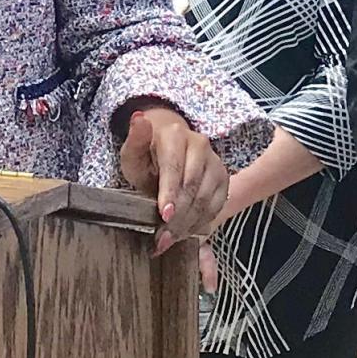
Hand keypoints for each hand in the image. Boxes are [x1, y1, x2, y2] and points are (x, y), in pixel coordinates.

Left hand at [117, 105, 228, 258]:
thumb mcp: (133, 153)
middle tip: (162, 238)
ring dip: (187, 224)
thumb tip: (138, 118)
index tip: (164, 214)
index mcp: (176, 135)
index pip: (174, 167)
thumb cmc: (146, 157)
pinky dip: (200, 223)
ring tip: (170, 239)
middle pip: (192, 187)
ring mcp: (215, 162)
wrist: (166, 154)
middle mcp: (200, 145)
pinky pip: (216, 206)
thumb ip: (135, 141)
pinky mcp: (223, 179)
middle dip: (177, 216)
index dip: (170, 193)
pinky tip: (184, 232)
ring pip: (205, 199)